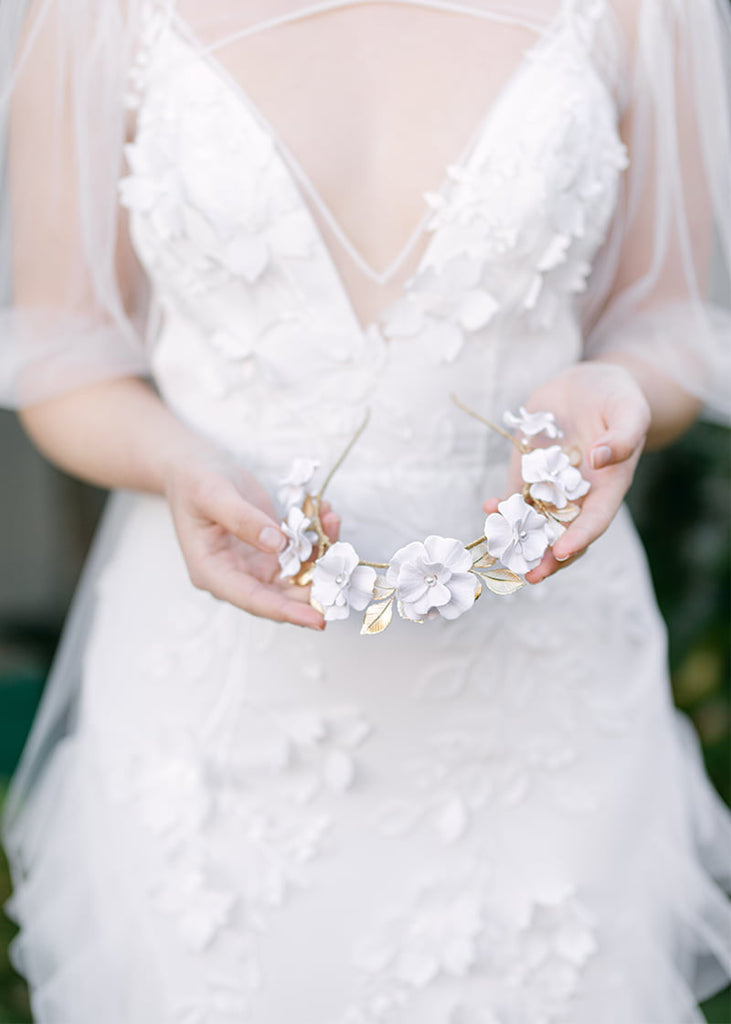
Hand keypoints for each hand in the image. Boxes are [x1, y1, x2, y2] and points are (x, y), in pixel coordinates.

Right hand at [164, 441, 339, 627]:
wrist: (195, 468)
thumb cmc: (195, 481)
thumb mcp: (213, 494)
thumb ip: (243, 520)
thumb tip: (278, 544)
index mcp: (212, 572)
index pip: (253, 600)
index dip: (286, 611)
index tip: (318, 619)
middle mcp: (236, 576)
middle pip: (281, 595)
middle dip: (316, 585)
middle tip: (345, 569)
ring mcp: (256, 564)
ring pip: (297, 575)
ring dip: (322, 556)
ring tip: (332, 521)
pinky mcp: (271, 550)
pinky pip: (301, 553)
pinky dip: (318, 539)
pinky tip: (326, 515)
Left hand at [483, 361, 650, 582]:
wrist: (587, 385)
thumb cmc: (616, 397)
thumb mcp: (628, 409)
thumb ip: (623, 435)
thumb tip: (601, 458)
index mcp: (609, 486)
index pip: (595, 520)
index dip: (579, 538)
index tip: (561, 551)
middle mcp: (580, 494)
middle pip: (564, 534)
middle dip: (547, 557)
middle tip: (528, 575)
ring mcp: (552, 486)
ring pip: (535, 522)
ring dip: (517, 539)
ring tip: (498, 548)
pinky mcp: (529, 473)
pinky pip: (515, 497)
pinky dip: (502, 507)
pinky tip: (489, 508)